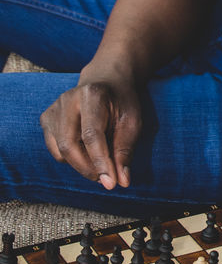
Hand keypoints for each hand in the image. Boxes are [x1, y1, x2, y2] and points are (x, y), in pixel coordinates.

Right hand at [40, 69, 142, 188]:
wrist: (107, 79)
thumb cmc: (121, 101)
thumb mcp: (132, 121)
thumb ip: (125, 150)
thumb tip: (121, 181)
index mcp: (92, 94)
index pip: (92, 135)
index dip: (100, 162)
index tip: (110, 183)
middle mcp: (68, 99)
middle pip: (69, 145)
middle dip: (88, 168)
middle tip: (106, 179)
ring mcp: (54, 108)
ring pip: (60, 150)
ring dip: (80, 165)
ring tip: (100, 162)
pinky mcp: (47, 118)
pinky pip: (55, 149)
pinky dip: (70, 158)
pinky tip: (86, 149)